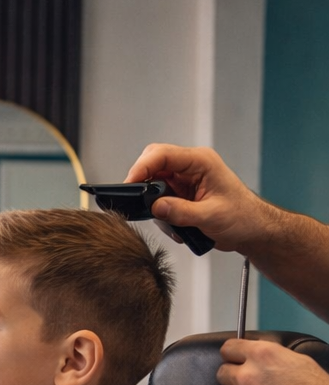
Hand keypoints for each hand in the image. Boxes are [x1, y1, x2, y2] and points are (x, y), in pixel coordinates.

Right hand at [123, 143, 273, 253]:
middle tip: (138, 203)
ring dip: (154, 203)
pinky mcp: (182, 194)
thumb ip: (180, 212)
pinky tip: (176, 226)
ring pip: (154, 183)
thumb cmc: (243, 217)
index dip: (142, 168)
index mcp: (201, 161)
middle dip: (143, 184)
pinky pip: (161, 198)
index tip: (130, 185)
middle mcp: (191, 167)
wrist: (253, 229)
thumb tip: (155, 207)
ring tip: (170, 222)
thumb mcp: (210, 217)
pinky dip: (162, 213)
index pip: (162, 155)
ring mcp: (185, 180)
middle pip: (153, 164)